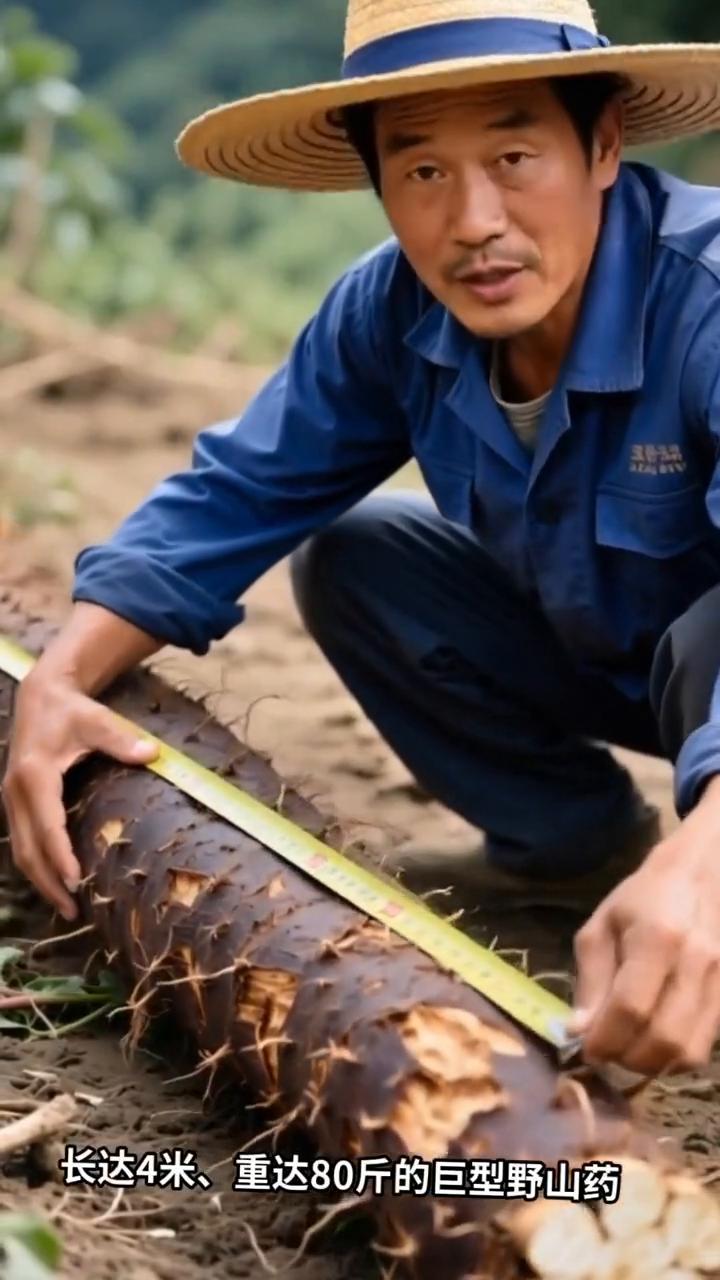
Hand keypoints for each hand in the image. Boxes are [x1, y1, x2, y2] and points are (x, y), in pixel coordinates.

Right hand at [2, 670, 157, 921]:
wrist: (40, 697)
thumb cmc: (71, 710)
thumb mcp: (97, 720)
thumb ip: (121, 740)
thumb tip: (151, 753)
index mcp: (34, 774)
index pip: (46, 824)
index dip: (60, 855)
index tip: (76, 880)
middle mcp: (15, 791)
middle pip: (27, 848)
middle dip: (48, 882)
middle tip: (74, 910)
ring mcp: (10, 799)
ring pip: (20, 850)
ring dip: (40, 880)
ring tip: (65, 907)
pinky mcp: (13, 803)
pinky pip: (21, 841)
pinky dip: (35, 866)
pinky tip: (54, 882)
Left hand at [569, 778, 719, 1074]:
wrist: (703, 874)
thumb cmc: (644, 897)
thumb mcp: (602, 926)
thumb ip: (591, 979)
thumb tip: (579, 1031)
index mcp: (657, 938)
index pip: (630, 1008)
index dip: (604, 1038)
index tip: (585, 1048)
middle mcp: (696, 963)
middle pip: (663, 1038)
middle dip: (626, 1058)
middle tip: (606, 1051)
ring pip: (689, 1051)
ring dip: (652, 1064)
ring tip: (628, 1049)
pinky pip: (705, 1046)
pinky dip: (675, 1056)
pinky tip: (654, 1041)